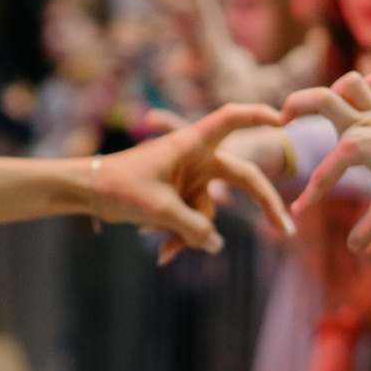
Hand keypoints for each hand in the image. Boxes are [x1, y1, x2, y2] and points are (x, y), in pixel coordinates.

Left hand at [91, 102, 293, 259]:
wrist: (85, 191)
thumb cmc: (118, 186)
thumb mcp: (161, 210)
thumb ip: (194, 228)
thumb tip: (216, 245)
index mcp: (192, 144)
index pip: (231, 120)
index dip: (258, 116)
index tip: (283, 118)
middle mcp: (197, 158)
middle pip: (242, 180)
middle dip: (263, 206)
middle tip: (285, 231)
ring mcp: (190, 178)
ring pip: (209, 212)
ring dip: (190, 233)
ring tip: (163, 252)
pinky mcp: (180, 196)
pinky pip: (192, 220)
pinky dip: (180, 236)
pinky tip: (163, 254)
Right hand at [284, 70, 370, 249]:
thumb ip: (370, 227)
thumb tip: (353, 248)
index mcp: (357, 146)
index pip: (325, 173)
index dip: (311, 196)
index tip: (299, 213)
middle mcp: (364, 122)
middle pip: (322, 99)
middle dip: (297, 104)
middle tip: (283, 118)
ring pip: (352, 82)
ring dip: (337, 90)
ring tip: (330, 106)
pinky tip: (368, 100)